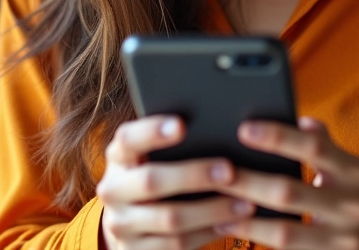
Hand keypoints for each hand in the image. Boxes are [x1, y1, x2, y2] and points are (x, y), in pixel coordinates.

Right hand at [96, 115, 255, 249]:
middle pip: (152, 181)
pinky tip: (232, 222)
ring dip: (212, 210)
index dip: (152, 131)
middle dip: (194, 175)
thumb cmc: (156, 171)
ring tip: (245, 202)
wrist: (129, 222)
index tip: (182, 124)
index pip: (128, 139)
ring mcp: (121, 225)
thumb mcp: (152, 155)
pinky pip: (177, 244)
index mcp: (118, 157)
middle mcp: (113, 190)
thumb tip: (219, 121)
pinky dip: (208, 232)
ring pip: (170, 219)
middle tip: (230, 170)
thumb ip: (174, 141)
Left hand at [212, 116, 358, 249]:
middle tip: (216, 170)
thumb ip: (323, 145)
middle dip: (248, 180)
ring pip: (284, 232)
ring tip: (215, 206)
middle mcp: (352, 206)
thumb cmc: (350, 196)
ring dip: (244, 219)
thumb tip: (298, 118)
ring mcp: (342, 241)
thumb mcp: (346, 168)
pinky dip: (255, 240)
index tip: (244, 128)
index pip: (314, 147)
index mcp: (354, 171)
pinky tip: (231, 228)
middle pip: (290, 192)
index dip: (278, 137)